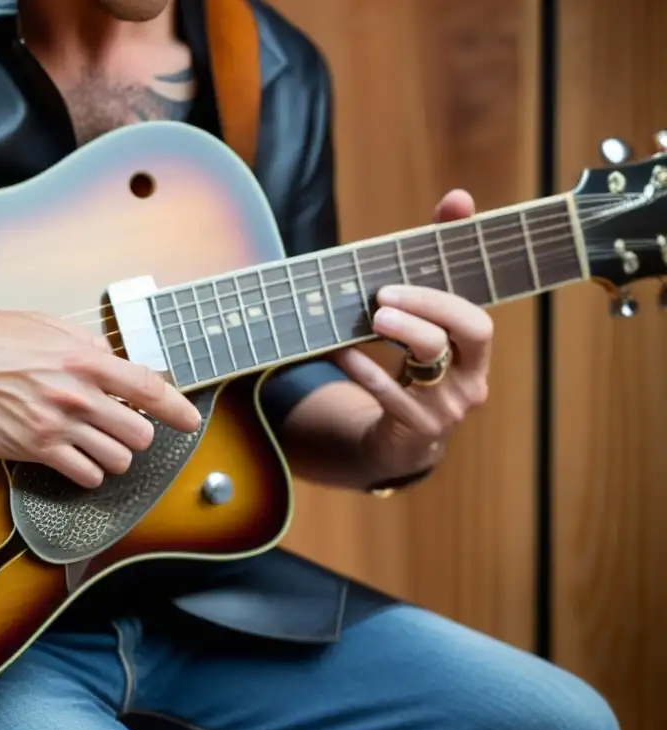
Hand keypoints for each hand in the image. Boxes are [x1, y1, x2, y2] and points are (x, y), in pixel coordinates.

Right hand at [0, 308, 201, 487]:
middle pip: (139, 432)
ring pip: (116, 459)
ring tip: (97, 446)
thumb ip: (82, 343)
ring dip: (113, 456)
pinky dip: (87, 473)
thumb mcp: (41, 324)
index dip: (177, 409)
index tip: (189, 420)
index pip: (149, 388)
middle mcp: (77, 393)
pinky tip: (76, 462)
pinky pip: (84, 474)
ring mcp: (57, 424)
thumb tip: (109, 356)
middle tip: (124, 431)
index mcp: (84, 358)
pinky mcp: (35, 449)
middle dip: (137, 435)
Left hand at [332, 190, 492, 479]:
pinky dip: (363, 368)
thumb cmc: (417, 365)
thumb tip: (459, 197)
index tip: (422, 261)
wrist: (403, 440)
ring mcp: (446, 408)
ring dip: (402, 334)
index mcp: (476, 351)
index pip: (479, 316)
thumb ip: (439, 260)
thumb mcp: (428, 319)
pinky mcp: (415, 428)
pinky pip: (389, 394)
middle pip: (470, 333)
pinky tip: (340, 348)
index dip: (453, 286)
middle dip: (431, 306)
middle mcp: (470, 379)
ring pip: (431, 365)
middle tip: (385, 294)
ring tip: (372, 316)